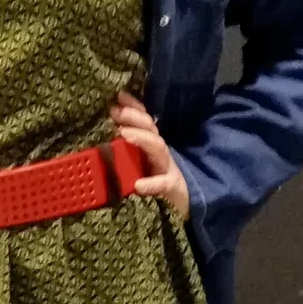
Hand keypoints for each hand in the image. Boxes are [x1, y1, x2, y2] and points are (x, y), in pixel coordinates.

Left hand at [111, 90, 189, 218]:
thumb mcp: (142, 164)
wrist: (192, 207)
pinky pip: (163, 185)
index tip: (119, 96)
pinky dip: (152, 184)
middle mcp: (161, 153)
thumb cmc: (159, 184)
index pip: (145, 121)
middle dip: (135, 117)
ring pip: (158, 149)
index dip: (134, 107)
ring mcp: (169, 169)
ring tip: (123, 133)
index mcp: (153, 146)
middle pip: (151, 129)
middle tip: (116, 111)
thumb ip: (129, 149)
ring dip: (142, 139)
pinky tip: (139, 186)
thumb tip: (110, 127)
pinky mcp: (175, 188)